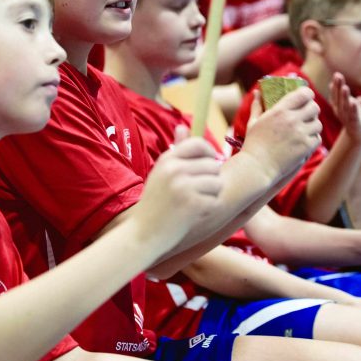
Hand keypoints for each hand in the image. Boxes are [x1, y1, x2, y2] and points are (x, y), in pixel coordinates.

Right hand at [135, 125, 222, 247]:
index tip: (211, 163)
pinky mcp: (193, 204)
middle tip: (199, 191)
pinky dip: (209, 209)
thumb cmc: (154, 203)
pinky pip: (216, 201)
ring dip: (212, 194)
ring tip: (196, 202)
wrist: (142, 234)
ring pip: (218, 183)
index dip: (210, 153)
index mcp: (167, 159)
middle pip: (213, 164)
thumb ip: (175, 151)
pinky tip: (194, 214)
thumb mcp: (160, 172)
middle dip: (212, 178)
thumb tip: (182, 126)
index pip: (199, 144)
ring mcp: (184, 186)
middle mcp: (175, 169)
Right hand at [242, 86, 320, 183]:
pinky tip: (304, 141)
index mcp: (279, 111)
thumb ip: (257, 105)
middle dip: (312, 110)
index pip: (304, 94)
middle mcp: (292, 120)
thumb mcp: (253, 122)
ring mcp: (300, 134)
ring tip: (305, 129)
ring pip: (318, 124)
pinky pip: (317, 138)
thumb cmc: (253, 144)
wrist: (257, 166)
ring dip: (313, 125)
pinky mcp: (306, 147)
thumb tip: (257, 92)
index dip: (308, 94)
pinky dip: (312, 139)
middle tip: (307, 114)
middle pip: (314, 107)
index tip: (306, 97)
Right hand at [329, 72, 360, 143]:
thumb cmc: (353, 117)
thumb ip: (339, 95)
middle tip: (338, 76)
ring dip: (344, 97)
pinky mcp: (355, 124)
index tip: (336, 74)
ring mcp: (346, 118)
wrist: (359, 135)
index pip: (335, 94)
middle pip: (338, 98)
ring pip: (345, 106)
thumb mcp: (345, 104)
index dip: (335, 85)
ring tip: (345, 87)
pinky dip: (353, 109)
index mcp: (337, 107)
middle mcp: (340, 112)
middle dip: (338, 87)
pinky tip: (354, 102)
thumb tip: (332, 83)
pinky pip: (354, 116)